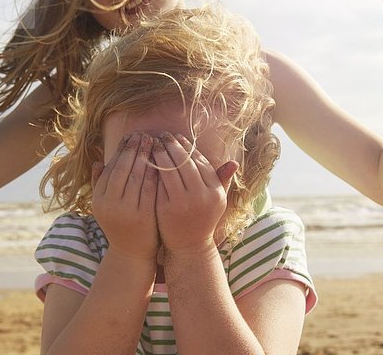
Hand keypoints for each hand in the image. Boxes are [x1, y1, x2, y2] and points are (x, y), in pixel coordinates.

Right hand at [91, 131, 159, 258]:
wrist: (132, 252)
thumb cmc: (120, 223)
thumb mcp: (105, 205)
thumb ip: (100, 183)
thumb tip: (98, 160)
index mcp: (100, 198)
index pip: (111, 166)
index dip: (121, 149)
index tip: (131, 135)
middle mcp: (110, 203)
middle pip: (123, 168)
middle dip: (134, 148)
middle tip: (143, 133)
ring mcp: (127, 210)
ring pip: (136, 176)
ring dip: (145, 156)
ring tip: (153, 141)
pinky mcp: (144, 216)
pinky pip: (150, 189)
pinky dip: (155, 173)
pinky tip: (161, 161)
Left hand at [153, 132, 237, 253]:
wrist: (189, 246)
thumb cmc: (202, 218)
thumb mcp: (216, 200)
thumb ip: (222, 180)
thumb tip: (234, 162)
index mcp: (216, 191)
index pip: (200, 161)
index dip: (187, 147)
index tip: (177, 137)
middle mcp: (202, 195)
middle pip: (185, 162)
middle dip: (173, 145)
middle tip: (163, 135)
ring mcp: (184, 202)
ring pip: (170, 169)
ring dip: (161, 153)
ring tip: (153, 144)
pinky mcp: (167, 208)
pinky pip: (159, 182)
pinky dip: (153, 168)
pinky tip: (147, 160)